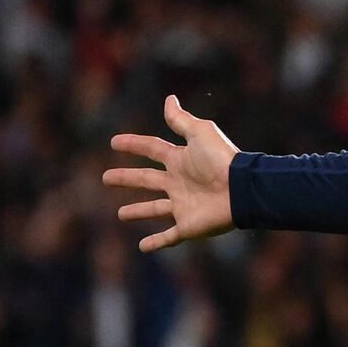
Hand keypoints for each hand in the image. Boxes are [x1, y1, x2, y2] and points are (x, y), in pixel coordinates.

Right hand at [103, 96, 239, 251]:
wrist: (241, 189)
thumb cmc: (221, 160)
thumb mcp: (199, 133)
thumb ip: (181, 120)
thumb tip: (169, 99)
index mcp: (181, 160)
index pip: (153, 149)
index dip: (134, 144)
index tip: (114, 142)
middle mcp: (180, 182)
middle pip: (148, 180)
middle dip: (127, 178)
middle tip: (106, 178)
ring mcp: (184, 205)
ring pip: (156, 209)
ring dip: (139, 212)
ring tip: (121, 214)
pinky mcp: (189, 226)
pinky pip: (169, 237)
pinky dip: (156, 242)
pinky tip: (142, 247)